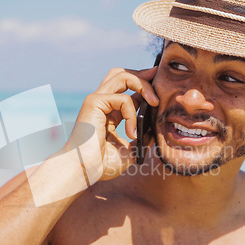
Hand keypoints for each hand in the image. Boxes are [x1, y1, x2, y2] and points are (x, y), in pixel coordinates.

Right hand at [69, 67, 158, 181]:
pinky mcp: (94, 102)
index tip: (160, 90)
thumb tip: (154, 130)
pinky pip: (123, 98)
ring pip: (122, 76)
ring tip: (155, 102)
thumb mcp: (129, 151)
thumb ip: (141, 139)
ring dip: (143, 85)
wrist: (84, 170)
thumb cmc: (101, 164)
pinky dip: (132, 113)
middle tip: (158, 78)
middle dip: (143, 74)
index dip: (144, 86)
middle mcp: (102, 102)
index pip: (127, 89)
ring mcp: (97, 100)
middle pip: (122, 74)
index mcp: (109, 112)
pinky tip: (131, 132)